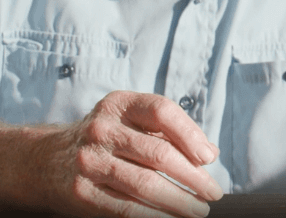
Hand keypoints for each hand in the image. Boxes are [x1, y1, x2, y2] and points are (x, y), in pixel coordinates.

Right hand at [33, 90, 222, 216]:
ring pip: (146, 183)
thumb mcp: (132, 121)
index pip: (163, 112)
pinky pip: (125, 207)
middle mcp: (102, 128)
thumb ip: (170, 132)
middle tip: (213, 192)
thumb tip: (209, 153)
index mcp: (120, 104)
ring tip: (200, 210)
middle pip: (159, 153)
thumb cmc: (107, 138)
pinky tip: (172, 217)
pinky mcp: (82, 192)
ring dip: (179, 200)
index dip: (191, 134)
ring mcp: (90, 160)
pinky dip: (154, 215)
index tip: (209, 158)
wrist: (47, 160)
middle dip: (193, 176)